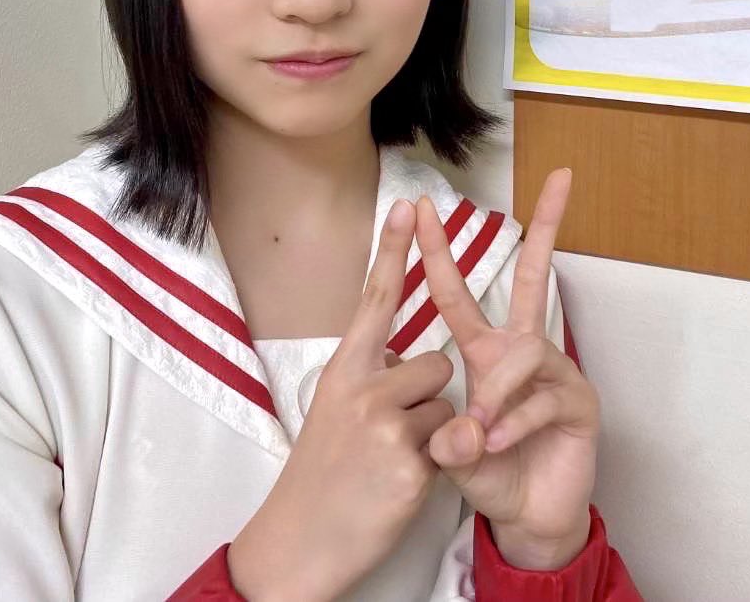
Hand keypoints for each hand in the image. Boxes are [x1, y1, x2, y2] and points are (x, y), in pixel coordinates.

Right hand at [228, 201, 454, 600]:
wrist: (296, 545)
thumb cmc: (320, 477)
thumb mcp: (333, 413)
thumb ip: (371, 379)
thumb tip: (409, 360)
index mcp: (342, 371)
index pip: (374, 300)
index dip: (393, 251)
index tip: (409, 205)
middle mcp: (361, 389)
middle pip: (435, 365)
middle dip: (430, 400)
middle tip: (391, 437)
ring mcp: (384, 426)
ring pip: (450, 407)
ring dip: (437, 435)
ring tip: (394, 462)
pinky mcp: (410, 464)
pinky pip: (452, 447)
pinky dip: (438, 468)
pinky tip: (399, 487)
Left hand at [417, 171, 599, 570]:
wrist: (526, 517)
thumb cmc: (487, 474)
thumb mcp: (449, 453)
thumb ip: (446, 437)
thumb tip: (464, 428)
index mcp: (485, 352)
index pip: (457, 292)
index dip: (437, 251)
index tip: (422, 207)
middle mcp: (522, 352)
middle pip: (534, 278)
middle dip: (548, 226)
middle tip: (560, 179)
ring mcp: (556, 373)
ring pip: (524, 352)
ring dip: (498, 390)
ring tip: (480, 431)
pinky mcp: (578, 403)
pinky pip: (541, 398)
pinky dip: (515, 422)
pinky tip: (499, 443)